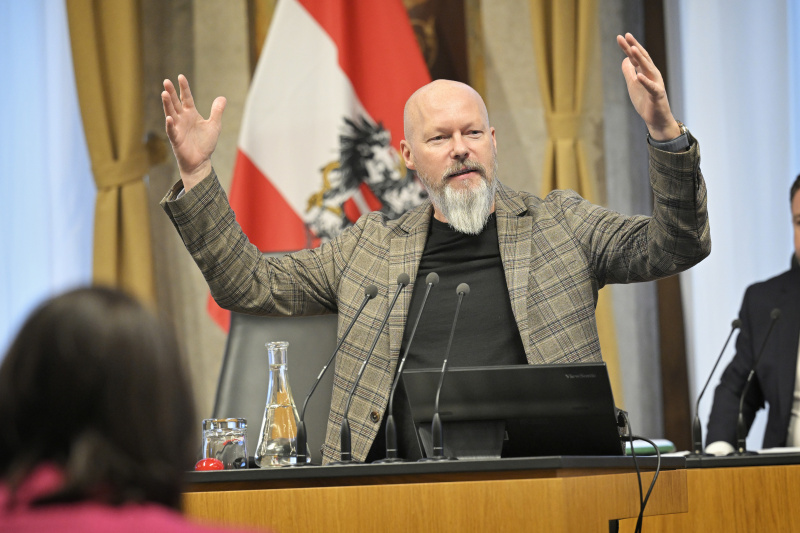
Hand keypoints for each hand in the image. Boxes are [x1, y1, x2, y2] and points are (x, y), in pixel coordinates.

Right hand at [161, 74, 225, 190]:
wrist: (200, 161)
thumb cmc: (205, 143)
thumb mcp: (214, 125)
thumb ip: (217, 112)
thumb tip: (222, 97)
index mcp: (191, 114)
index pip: (186, 97)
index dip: (184, 88)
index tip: (180, 76)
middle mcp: (182, 118)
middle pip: (175, 102)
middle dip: (171, 92)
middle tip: (166, 81)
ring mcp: (178, 128)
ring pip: (170, 113)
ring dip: (167, 104)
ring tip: (164, 93)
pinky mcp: (176, 139)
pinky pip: (172, 130)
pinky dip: (170, 124)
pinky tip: (169, 118)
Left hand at [616, 33, 679, 140]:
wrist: (656, 119)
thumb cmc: (645, 101)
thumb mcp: (633, 85)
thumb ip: (629, 72)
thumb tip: (624, 59)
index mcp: (645, 72)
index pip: (636, 57)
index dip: (628, 47)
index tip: (620, 37)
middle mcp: (652, 74)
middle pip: (643, 58)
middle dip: (634, 46)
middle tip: (626, 36)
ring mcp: (656, 84)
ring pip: (648, 69)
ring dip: (640, 59)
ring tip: (632, 49)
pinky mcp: (657, 95)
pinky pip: (651, 88)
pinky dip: (645, 81)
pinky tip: (639, 76)